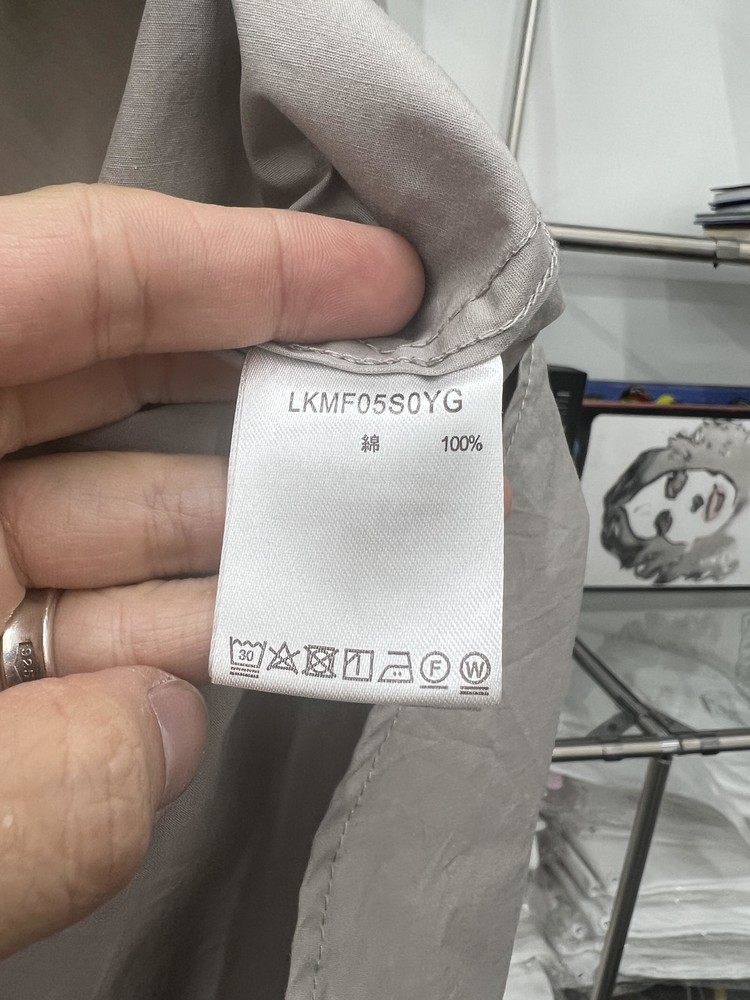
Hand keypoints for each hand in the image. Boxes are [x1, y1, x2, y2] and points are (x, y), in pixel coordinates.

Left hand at [0, 183, 423, 957]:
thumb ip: (30, 792)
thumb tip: (164, 730)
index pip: (70, 274)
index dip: (244, 264)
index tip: (379, 278)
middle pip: (104, 382)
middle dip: (267, 397)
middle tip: (396, 411)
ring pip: (98, 525)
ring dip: (234, 550)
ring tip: (360, 557)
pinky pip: (67, 627)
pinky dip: (155, 648)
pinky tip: (236, 659)